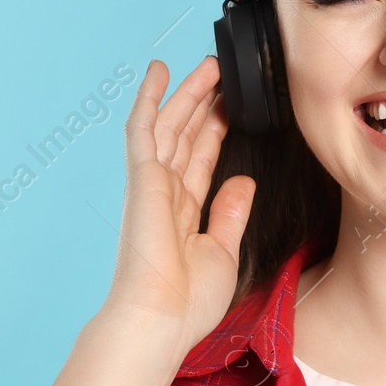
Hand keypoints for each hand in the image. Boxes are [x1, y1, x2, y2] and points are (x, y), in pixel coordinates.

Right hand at [100, 56, 255, 360]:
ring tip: (205, 65)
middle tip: (221, 74)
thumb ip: (231, 213)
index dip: (215, 130)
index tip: (230, 107)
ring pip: (170, 125)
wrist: (160, 320)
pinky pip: (143, 130)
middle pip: (186, 136)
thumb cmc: (186, 301)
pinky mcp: (142, 178)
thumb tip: (243, 181)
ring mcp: (152, 183)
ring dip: (187, 93)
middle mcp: (166, 193)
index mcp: (184, 213)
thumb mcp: (223, 251)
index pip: (202, 160)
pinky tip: (159, 73)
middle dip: (204, 103)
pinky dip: (149, 99)